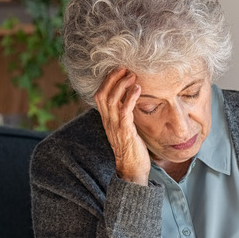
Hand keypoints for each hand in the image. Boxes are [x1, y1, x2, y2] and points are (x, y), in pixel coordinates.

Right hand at [94, 68, 149, 184]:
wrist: (133, 169)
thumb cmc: (132, 148)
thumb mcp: (125, 128)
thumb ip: (124, 115)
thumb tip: (131, 102)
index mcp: (107, 120)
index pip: (100, 96)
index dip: (107, 81)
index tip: (118, 70)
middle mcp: (108, 121)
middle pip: (102, 94)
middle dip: (112, 78)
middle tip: (124, 68)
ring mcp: (115, 126)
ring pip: (111, 100)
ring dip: (122, 85)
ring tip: (132, 75)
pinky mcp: (125, 132)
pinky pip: (124, 111)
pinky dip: (130, 98)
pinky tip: (138, 89)